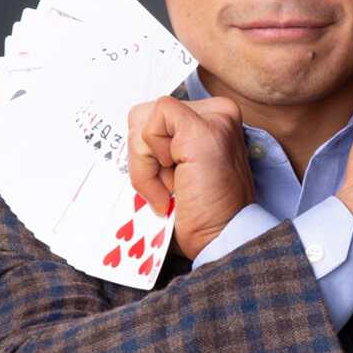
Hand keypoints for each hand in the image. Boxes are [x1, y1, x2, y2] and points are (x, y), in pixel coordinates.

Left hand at [126, 95, 253, 259]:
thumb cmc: (203, 215)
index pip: (156, 118)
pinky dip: (146, 164)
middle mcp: (217, 113)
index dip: (149, 154)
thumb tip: (128, 137)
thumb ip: (161, 146)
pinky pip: (147, 129)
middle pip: (144, 116)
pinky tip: (171, 186)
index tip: (171, 186)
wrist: (223, 239)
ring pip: (141, 120)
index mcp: (213, 120)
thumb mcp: (176, 169)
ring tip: (171, 190)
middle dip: (143, 159)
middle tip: (169, 190)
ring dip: (144, 165)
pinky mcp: (200, 130)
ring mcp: (212, 118)